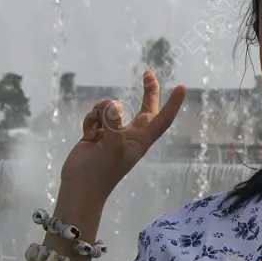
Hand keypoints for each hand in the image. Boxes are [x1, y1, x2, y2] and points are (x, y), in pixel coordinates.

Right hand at [60, 71, 185, 198]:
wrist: (79, 187)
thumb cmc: (100, 172)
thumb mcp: (111, 148)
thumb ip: (113, 124)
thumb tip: (113, 105)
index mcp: (141, 140)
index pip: (162, 119)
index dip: (172, 104)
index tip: (182, 87)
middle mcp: (130, 135)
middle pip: (144, 108)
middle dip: (147, 91)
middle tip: (148, 73)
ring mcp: (113, 134)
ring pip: (110, 108)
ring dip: (101, 111)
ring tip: (95, 130)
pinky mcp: (96, 133)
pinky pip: (95, 116)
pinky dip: (90, 120)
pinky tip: (87, 134)